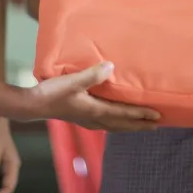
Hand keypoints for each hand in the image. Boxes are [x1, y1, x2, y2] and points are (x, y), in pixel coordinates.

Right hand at [30, 61, 160, 131]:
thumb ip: (92, 75)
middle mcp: (94, 119)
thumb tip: (111, 67)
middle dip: (140, 125)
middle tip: (158, 124)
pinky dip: (117, 124)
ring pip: (114, 126)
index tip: (157, 115)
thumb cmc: (53, 92)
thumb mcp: (73, 81)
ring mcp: (87, 120)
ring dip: (130, 126)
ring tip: (142, 125)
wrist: (33, 105)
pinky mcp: (81, 118)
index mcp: (95, 111)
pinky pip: (106, 123)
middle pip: (122, 124)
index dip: (141, 115)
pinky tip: (115, 120)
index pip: (124, 114)